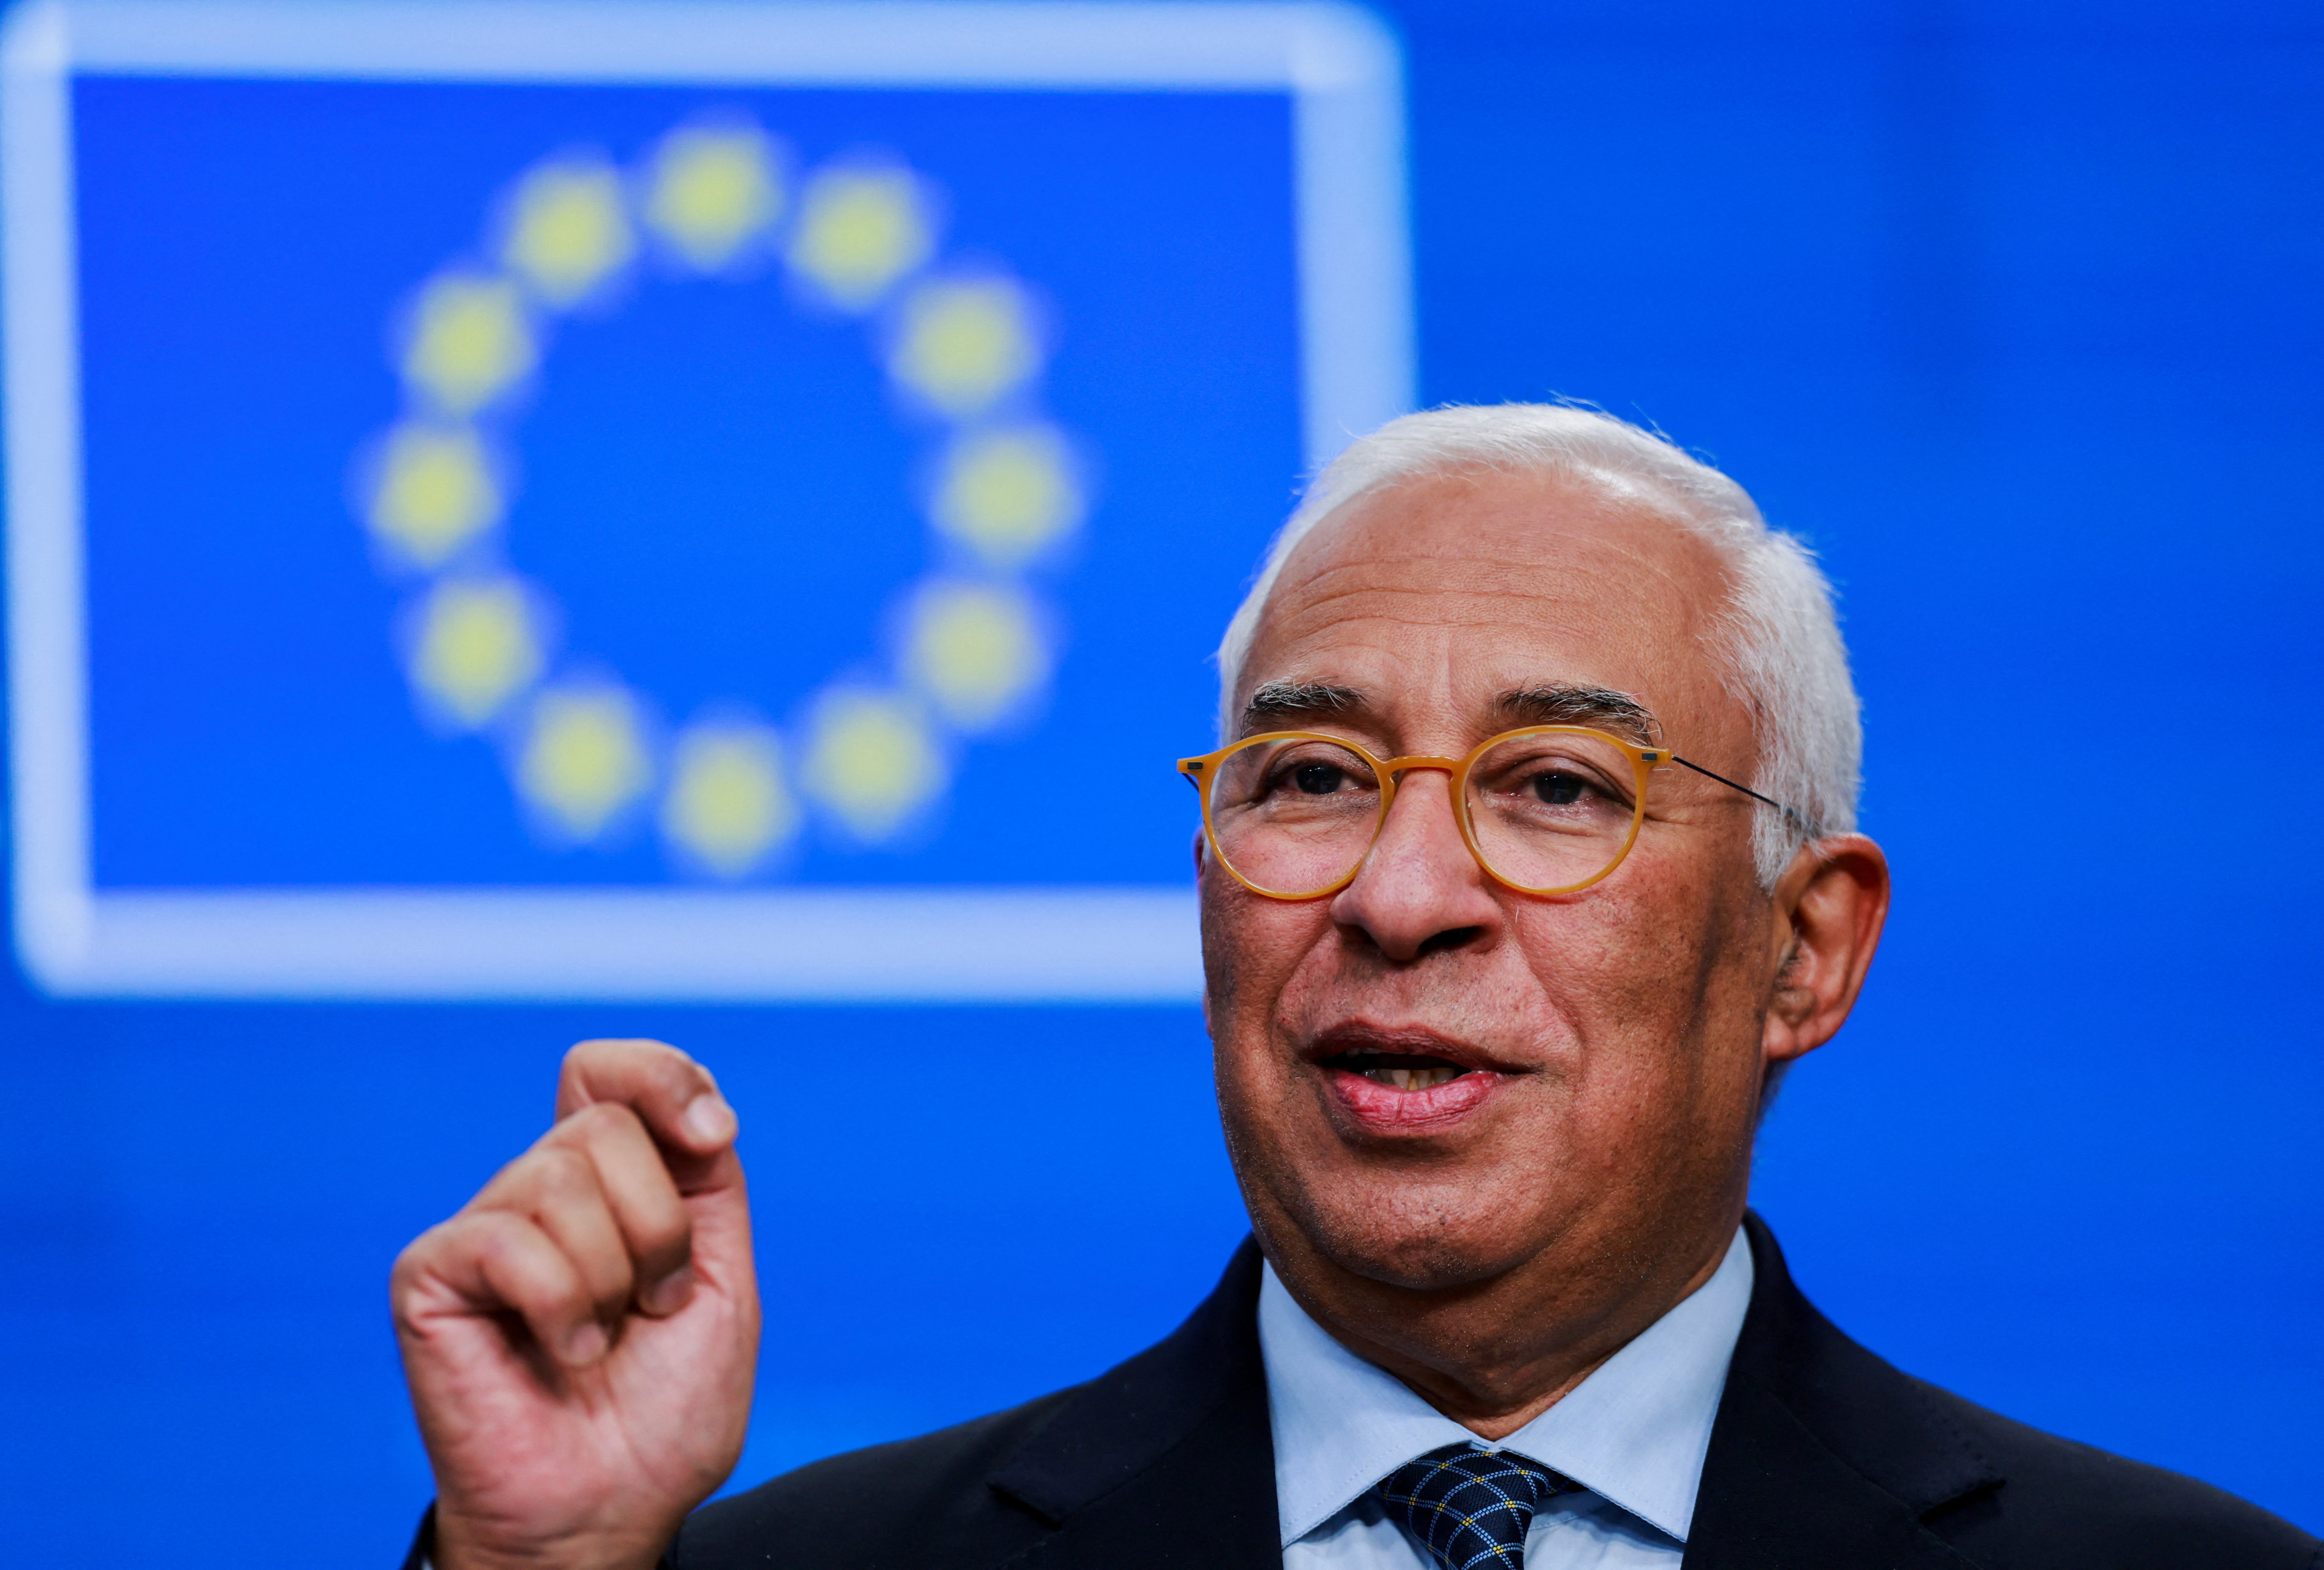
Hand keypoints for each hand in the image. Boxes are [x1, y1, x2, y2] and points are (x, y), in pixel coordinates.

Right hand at [392, 1040, 759, 1569]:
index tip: (713, 1137)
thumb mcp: (723, 1277)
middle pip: (604, 1124)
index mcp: (609, 1184)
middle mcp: (539, 1192)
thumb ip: (707, 1181)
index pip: (610, 1072)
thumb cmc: (663, 1410)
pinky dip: (560, 1307)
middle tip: (652, 1305)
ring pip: (560, 1176)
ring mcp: (483, 1230)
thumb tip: (694, 1107)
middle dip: (660, 1227)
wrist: (612, 1507)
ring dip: (612, 1276)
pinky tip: (562, 1357)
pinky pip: (507, 1240)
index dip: (665, 1077)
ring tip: (601, 1341)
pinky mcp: (431, 1273)